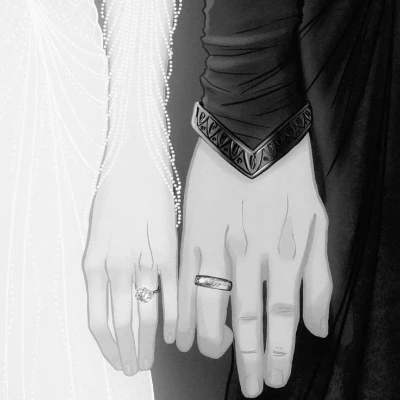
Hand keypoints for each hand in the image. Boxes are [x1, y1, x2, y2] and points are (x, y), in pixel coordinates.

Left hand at [83, 142, 177, 375]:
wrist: (134, 163)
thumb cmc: (114, 194)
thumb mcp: (98, 233)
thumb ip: (106, 266)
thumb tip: (119, 296)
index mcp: (94, 264)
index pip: (98, 320)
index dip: (107, 347)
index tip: (115, 360)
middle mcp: (116, 267)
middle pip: (121, 323)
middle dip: (127, 352)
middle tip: (134, 369)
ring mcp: (143, 260)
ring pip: (145, 313)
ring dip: (147, 342)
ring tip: (149, 361)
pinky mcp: (168, 250)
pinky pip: (171, 292)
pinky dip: (172, 317)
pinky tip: (173, 334)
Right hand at [177, 134, 331, 396]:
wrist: (252, 133)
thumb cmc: (288, 175)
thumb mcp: (317, 220)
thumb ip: (318, 275)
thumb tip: (316, 324)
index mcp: (284, 252)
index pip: (282, 318)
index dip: (280, 353)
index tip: (276, 377)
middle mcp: (251, 256)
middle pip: (247, 319)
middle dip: (250, 358)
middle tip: (252, 384)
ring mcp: (219, 244)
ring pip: (211, 305)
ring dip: (212, 339)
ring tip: (212, 358)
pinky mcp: (194, 230)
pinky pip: (185, 280)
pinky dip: (182, 309)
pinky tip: (180, 330)